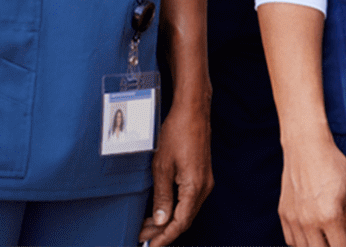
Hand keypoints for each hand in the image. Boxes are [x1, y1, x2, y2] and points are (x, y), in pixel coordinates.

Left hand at [144, 95, 212, 245]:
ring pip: (186, 210)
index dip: (164, 238)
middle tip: (141, 237)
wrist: (193, 111)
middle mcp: (204, 187)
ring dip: (168, 221)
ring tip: (146, 226)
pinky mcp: (201, 175)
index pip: (180, 223)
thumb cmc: (177, 134)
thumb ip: (162, 196)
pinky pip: (188, 200)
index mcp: (195, 187)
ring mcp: (204, 180)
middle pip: (185, 219)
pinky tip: (160, 209)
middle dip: (163, 231)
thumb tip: (161, 221)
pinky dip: (174, 209)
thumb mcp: (162, 167)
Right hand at [277, 130, 345, 246]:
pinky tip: (312, 236)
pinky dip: (302, 243)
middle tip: (339, 242)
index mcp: (330, 216)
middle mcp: (309, 222)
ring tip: (327, 239)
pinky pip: (291, 240)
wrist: (306, 147)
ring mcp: (293, 220)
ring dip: (317, 246)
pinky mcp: (283, 215)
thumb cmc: (333, 166)